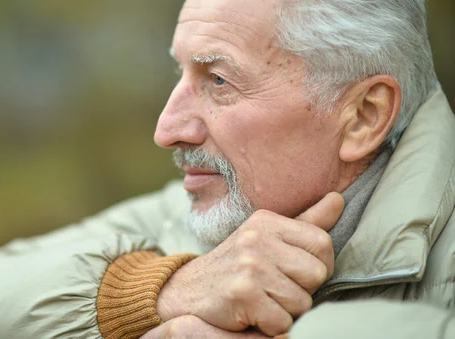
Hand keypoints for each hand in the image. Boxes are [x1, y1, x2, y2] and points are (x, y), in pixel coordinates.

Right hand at [157, 192, 343, 336]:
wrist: (187, 290)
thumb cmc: (236, 265)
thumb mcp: (267, 237)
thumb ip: (306, 222)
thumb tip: (338, 199)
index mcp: (266, 221)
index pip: (322, 243)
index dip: (318, 265)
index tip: (295, 273)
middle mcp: (258, 239)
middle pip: (317, 274)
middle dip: (302, 291)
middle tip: (275, 289)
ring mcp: (249, 265)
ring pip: (302, 302)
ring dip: (286, 311)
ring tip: (262, 300)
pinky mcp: (242, 293)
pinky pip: (282, 322)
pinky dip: (271, 326)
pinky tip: (253, 314)